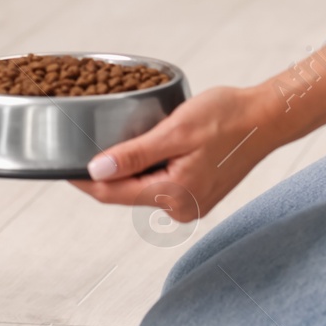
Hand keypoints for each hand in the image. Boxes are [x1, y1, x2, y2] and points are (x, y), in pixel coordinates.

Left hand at [71, 86, 284, 221]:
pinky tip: (141, 148)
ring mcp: (189, 203)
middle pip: (124, 193)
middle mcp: (180, 208)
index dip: (82, 179)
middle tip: (81, 145)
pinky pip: (158, 184)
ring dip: (124, 168)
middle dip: (102, 172)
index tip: (60, 164)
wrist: (266, 118)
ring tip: (109, 141)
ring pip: (140, 188)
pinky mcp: (195, 193)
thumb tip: (95, 172)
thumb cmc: (226, 118)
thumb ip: (134, 154)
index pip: (111, 194)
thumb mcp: (175, 131)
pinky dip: (145, 168)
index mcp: (174, 197)